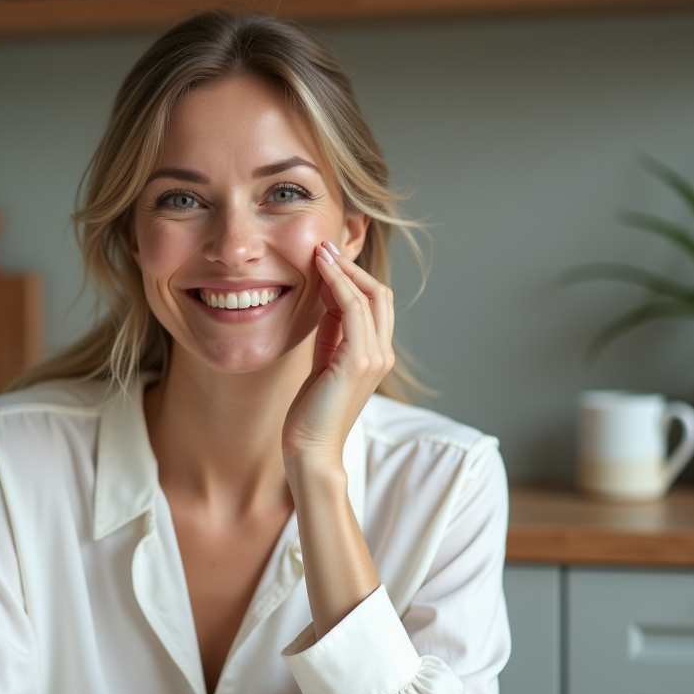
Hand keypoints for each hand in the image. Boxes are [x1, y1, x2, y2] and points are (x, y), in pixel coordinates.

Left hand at [282, 241, 395, 470]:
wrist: (310, 447)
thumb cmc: (313, 410)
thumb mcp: (324, 361)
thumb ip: (332, 333)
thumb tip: (329, 299)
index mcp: (376, 353)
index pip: (375, 302)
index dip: (353, 275)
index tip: (326, 256)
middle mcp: (383, 353)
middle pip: (379, 293)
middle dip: (351, 266)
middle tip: (323, 246)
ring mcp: (374, 357)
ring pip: (370, 295)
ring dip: (343, 269)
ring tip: (319, 251)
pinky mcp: (358, 360)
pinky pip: (354, 310)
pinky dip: (338, 285)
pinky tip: (320, 272)